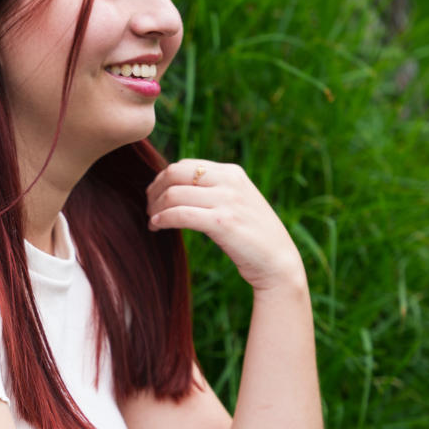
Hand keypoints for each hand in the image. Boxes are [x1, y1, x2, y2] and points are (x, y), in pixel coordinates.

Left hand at [146, 159, 304, 291]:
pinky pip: (180, 214)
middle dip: (155, 190)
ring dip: (156, 208)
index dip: (162, 179)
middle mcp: (229, 181)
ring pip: (173, 194)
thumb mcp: (238, 202)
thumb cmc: (254, 236)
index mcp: (232, 172)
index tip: (155, 197)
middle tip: (149, 209)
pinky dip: (163, 219)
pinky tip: (157, 227)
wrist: (278, 262)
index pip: (185, 165)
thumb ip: (215, 190)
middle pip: (174, 174)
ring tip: (153, 221)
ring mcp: (227, 200)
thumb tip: (176, 188)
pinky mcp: (222, 222)